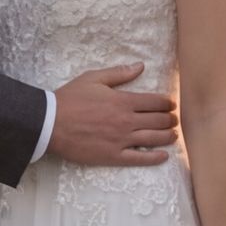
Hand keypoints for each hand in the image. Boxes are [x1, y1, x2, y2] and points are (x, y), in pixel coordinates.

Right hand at [48, 64, 177, 167]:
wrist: (50, 123)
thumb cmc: (70, 99)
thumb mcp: (94, 78)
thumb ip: (119, 73)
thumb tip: (141, 66)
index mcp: (123, 101)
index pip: (155, 102)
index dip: (167, 103)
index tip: (171, 105)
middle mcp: (127, 121)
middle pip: (158, 121)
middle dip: (170, 120)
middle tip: (174, 120)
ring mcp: (121, 140)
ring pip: (153, 139)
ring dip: (168, 137)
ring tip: (174, 135)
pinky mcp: (113, 156)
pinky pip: (139, 159)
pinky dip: (154, 158)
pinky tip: (163, 156)